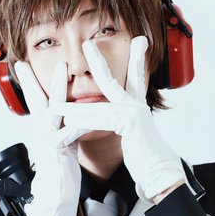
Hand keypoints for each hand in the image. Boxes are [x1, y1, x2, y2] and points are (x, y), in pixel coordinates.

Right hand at [14, 60, 88, 215]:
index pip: (38, 101)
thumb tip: (70, 121)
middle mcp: (42, 132)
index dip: (33, 82)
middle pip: (37, 99)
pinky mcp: (54, 151)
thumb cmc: (61, 176)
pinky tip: (84, 112)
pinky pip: (66, 132)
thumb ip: (64, 132)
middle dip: (36, 77)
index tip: (25, 64)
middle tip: (33, 58)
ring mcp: (46, 140)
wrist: (55, 199)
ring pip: (51, 109)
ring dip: (56, 88)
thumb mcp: (63, 149)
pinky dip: (76, 121)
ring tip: (61, 71)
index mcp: (45, 131)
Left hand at [59, 36, 185, 201]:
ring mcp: (134, 114)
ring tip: (55, 106)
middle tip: (88, 44)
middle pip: (114, 79)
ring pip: (100, 105)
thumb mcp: (133, 135)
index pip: (133, 79)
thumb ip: (123, 123)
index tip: (136, 41)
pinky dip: (84, 121)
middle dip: (99, 60)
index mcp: (137, 107)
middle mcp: (137, 106)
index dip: (133, 60)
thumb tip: (117, 121)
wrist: (159, 174)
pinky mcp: (130, 125)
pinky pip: (101, 120)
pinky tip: (69, 120)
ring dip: (75, 107)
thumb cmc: (145, 158)